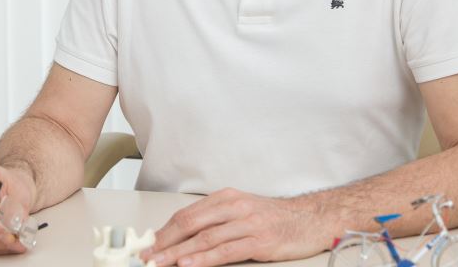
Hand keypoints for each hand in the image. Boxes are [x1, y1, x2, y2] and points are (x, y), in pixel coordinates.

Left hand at [140, 188, 331, 266]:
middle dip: (164, 242)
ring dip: (178, 253)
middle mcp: (233, 207)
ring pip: (204, 238)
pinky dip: (204, 258)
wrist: (311, 219)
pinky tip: (189, 264)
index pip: (187, 214)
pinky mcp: (259, 241)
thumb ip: (216, 220)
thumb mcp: (242, 210)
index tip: (148, 243)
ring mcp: (246, 223)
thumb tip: (185, 236)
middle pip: (190, 224)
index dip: (164, 230)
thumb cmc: (275, 217)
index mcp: (226, 197)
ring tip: (160, 263)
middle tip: (146, 255)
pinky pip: (225, 251)